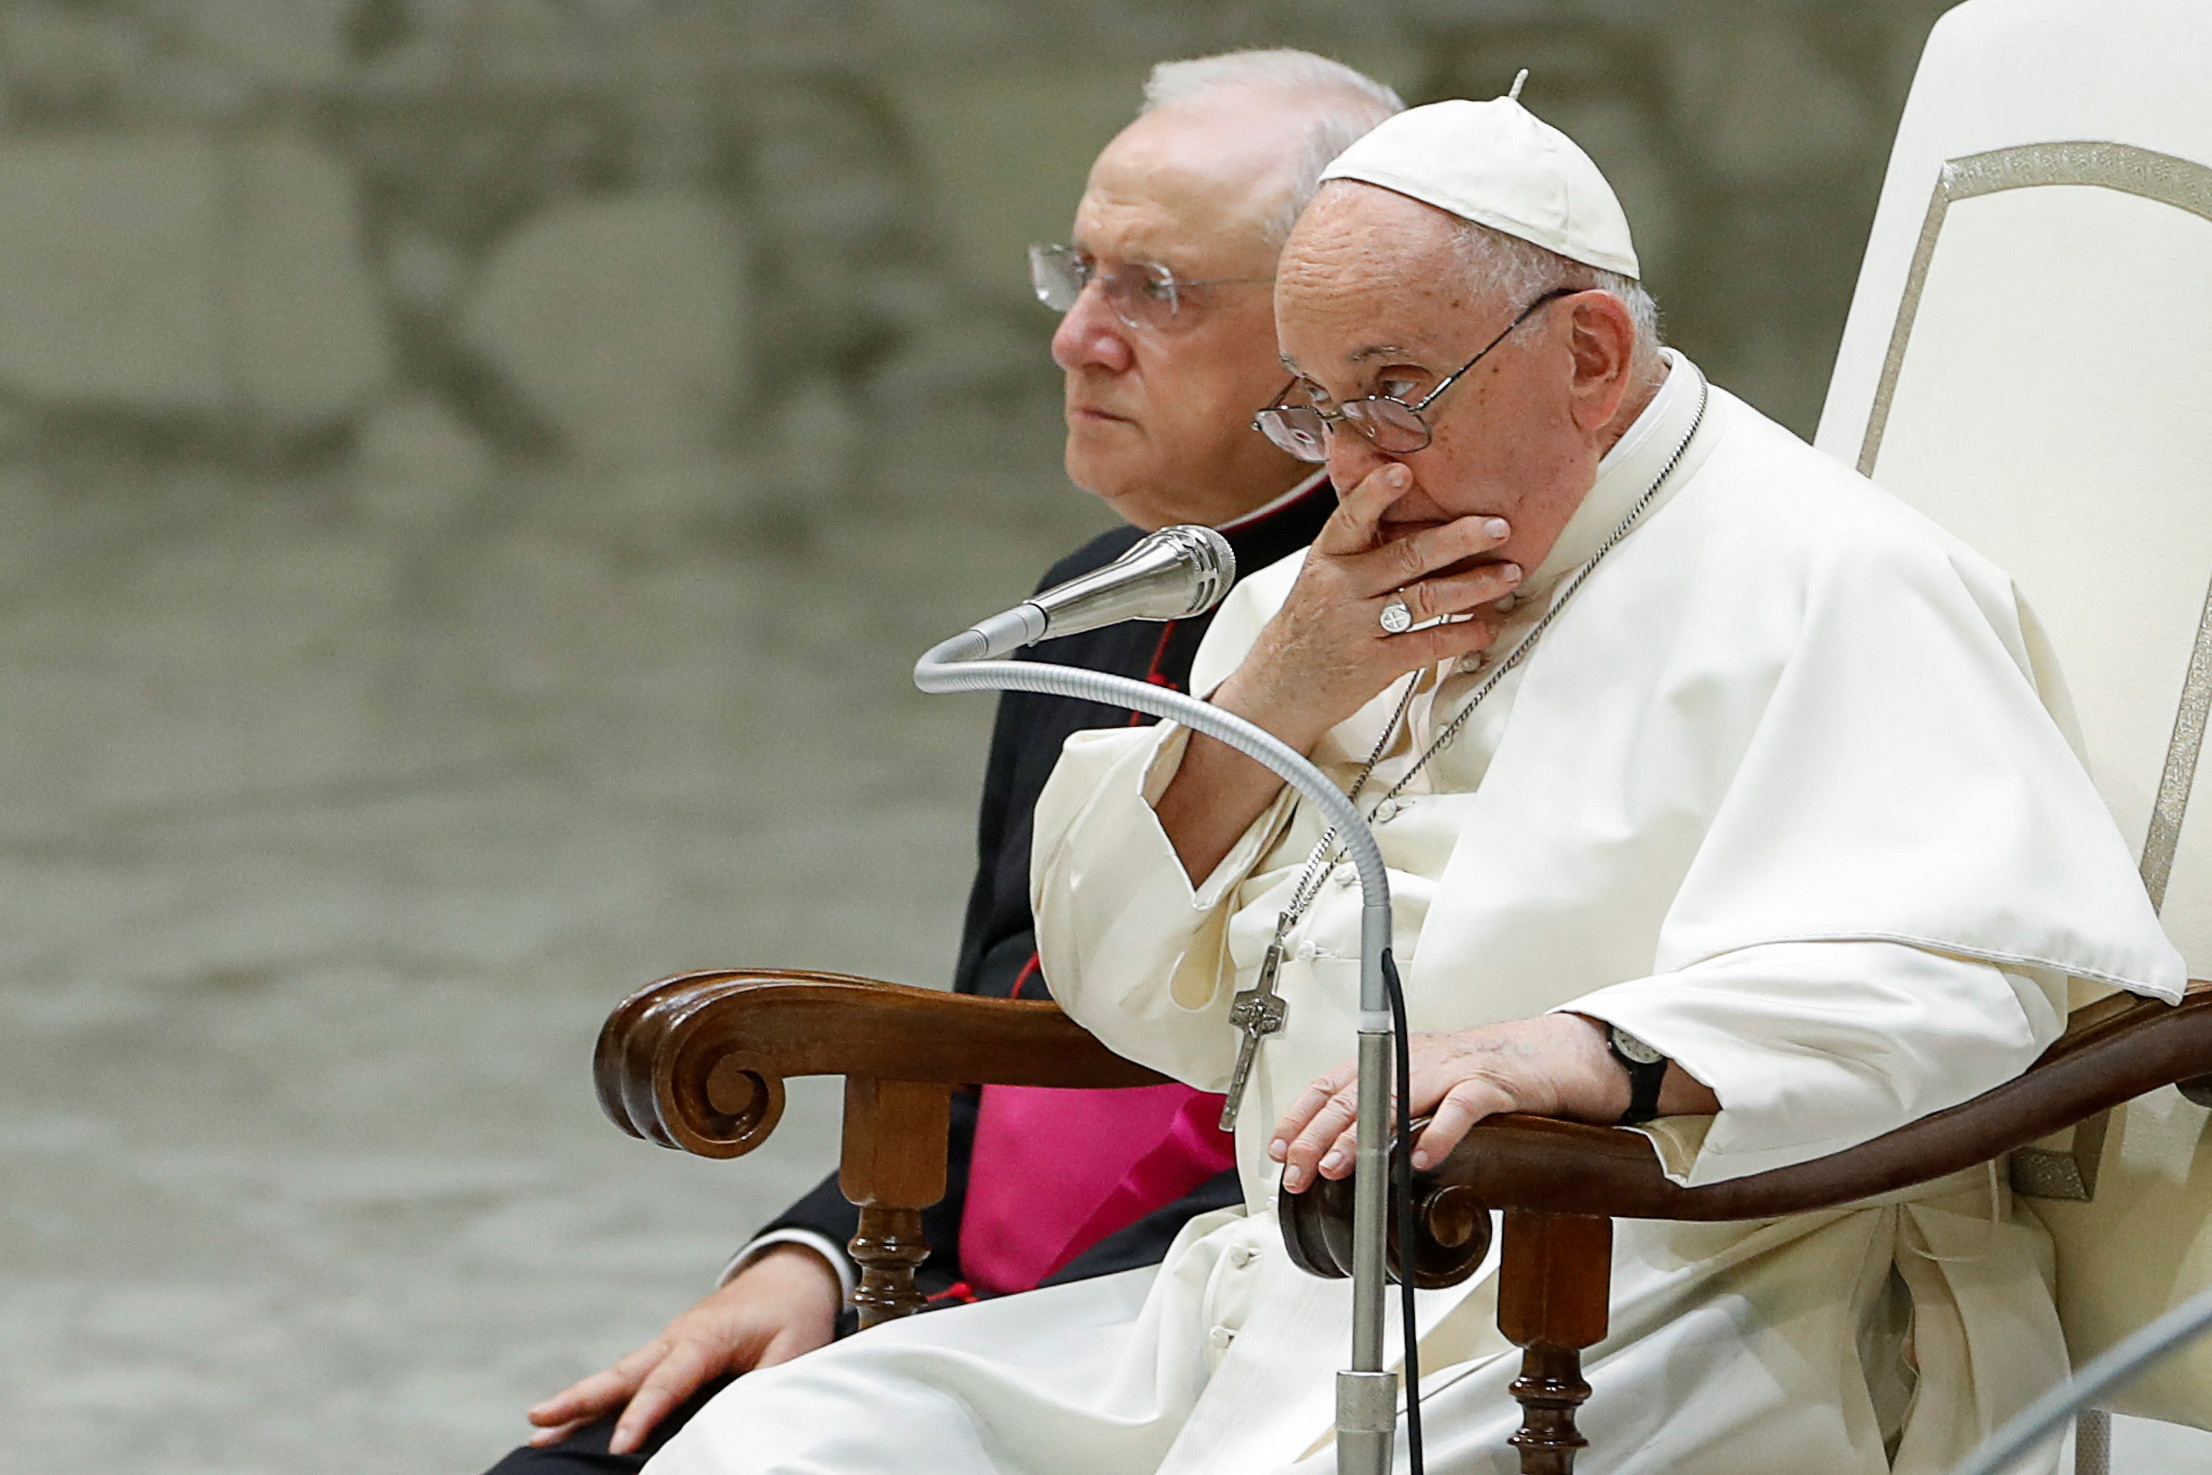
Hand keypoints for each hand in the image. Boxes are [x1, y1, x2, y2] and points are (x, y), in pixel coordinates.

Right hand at [525, 1243, 840, 1454]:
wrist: (793, 1274)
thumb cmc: (794, 1314)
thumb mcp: (796, 1350)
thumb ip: (767, 1387)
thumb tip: (743, 1425)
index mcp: (707, 1337)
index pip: (668, 1381)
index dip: (643, 1415)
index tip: (619, 1447)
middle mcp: (679, 1337)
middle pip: (624, 1373)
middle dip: (581, 1399)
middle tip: (538, 1418)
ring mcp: (671, 1343)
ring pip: (621, 1375)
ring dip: (581, 1401)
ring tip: (538, 1425)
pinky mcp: (673, 1352)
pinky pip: (633, 1377)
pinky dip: (602, 1396)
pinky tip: (576, 1418)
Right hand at [1210, 460, 1520, 754]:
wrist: (1278, 690)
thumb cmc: (1307, 629)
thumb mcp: (1320, 578)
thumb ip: (1359, 548)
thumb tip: (1411, 512)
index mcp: (1327, 559)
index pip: (1351, 518)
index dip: (1375, 494)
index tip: (1402, 473)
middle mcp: (1341, 589)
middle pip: (1406, 556)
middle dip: (1459, 540)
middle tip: (1497, 527)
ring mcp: (1358, 628)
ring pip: (1426, 598)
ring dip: (1475, 586)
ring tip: (1507, 575)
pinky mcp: (1375, 664)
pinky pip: (1428, 644)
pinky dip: (1463, 635)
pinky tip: (1486, 627)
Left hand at [1268, 1014, 1714, 1192]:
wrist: (1563, 1054)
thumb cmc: (1499, 1075)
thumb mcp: (1437, 1088)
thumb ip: (1400, 1111)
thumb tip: (1353, 1152)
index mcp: (1401, 1058)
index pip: (1335, 1082)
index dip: (1301, 1115)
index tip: (1279, 1148)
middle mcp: (1420, 1059)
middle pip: (1355, 1093)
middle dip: (1317, 1134)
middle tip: (1296, 1170)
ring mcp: (1457, 1069)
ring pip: (1396, 1097)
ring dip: (1362, 1135)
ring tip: (1338, 1166)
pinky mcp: (1495, 1085)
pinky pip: (1462, 1108)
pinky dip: (1438, 1134)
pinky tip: (1420, 1160)